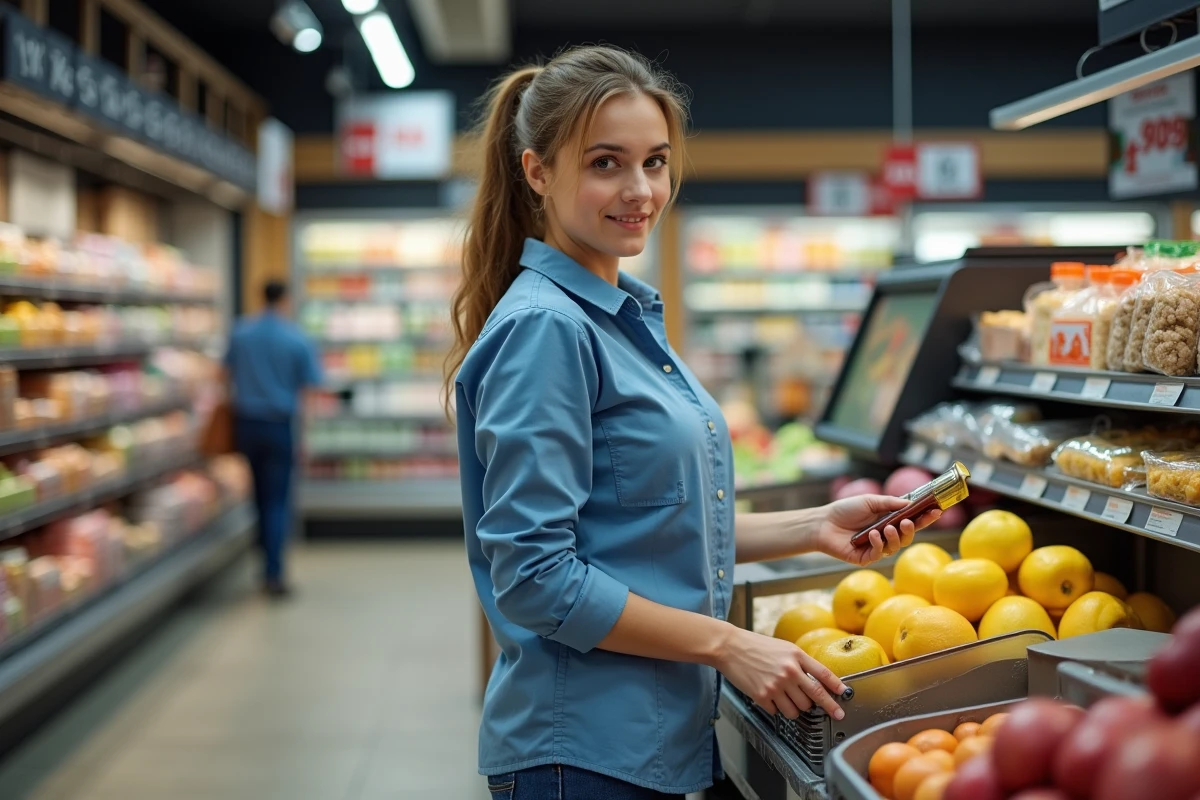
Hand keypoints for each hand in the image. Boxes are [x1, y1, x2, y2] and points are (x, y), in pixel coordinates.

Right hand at [714, 626, 847, 719]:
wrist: (730, 647)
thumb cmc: (756, 646)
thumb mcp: (783, 648)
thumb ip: (800, 662)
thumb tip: (816, 681)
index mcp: (796, 656)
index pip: (823, 675)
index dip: (837, 687)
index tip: (845, 696)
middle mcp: (789, 671)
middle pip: (815, 697)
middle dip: (825, 707)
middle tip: (832, 712)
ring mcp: (776, 685)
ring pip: (798, 710)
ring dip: (796, 708)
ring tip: (786, 698)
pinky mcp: (762, 696)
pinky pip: (778, 712)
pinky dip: (776, 708)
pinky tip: (769, 696)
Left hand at [815, 495, 940, 565]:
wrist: (823, 523)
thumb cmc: (845, 510)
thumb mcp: (869, 501)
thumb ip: (889, 503)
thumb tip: (910, 504)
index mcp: (889, 520)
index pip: (912, 520)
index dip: (925, 517)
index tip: (937, 510)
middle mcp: (886, 535)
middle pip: (908, 536)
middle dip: (912, 529)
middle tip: (908, 522)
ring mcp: (877, 547)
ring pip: (896, 547)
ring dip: (894, 537)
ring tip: (887, 528)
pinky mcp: (866, 558)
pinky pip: (879, 554)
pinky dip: (878, 544)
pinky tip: (872, 535)